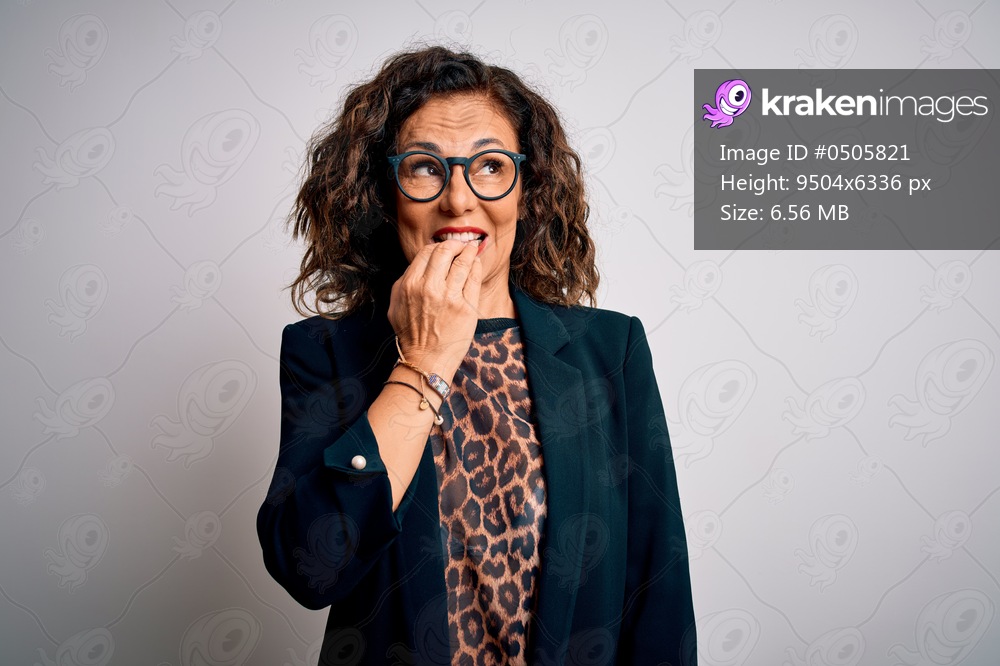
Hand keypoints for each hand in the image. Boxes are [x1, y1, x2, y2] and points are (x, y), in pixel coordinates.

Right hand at [387, 239, 482, 380]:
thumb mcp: (395, 305)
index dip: (439, 246)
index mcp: (410, 284)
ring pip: (463, 262)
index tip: (446, 248)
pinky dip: (476, 267)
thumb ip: (404, 282)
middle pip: (445, 251)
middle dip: (456, 244)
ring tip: (472, 250)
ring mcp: (449, 297)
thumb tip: (419, 264)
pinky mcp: (466, 307)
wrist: (425, 360)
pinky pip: (474, 278)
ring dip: (469, 252)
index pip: (427, 252)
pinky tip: (476, 264)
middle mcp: (429, 287)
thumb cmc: (411, 334)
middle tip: (462, 245)